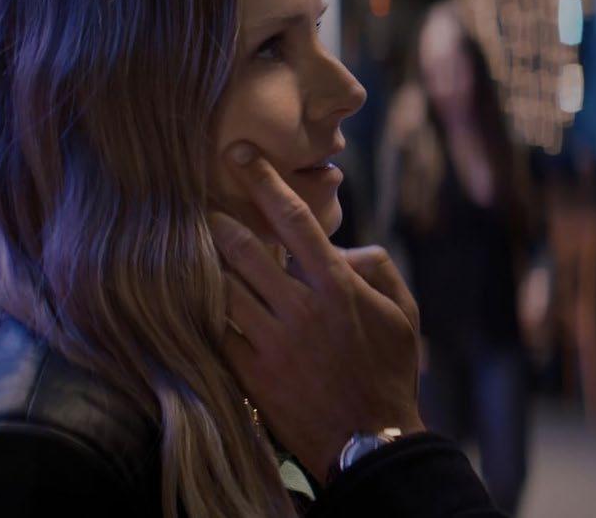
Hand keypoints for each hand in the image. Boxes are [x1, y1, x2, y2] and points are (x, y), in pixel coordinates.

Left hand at [212, 143, 424, 480]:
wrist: (369, 441)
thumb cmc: (390, 372)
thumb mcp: (404, 313)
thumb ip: (377, 267)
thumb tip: (342, 247)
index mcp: (338, 286)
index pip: (295, 220)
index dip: (265, 181)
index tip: (241, 154)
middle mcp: (300, 308)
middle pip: (244, 249)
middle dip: (218, 220)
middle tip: (200, 203)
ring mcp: (272, 342)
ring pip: (224, 287)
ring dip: (207, 263)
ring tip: (192, 246)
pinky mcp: (251, 373)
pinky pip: (217, 330)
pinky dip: (206, 309)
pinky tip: (197, 297)